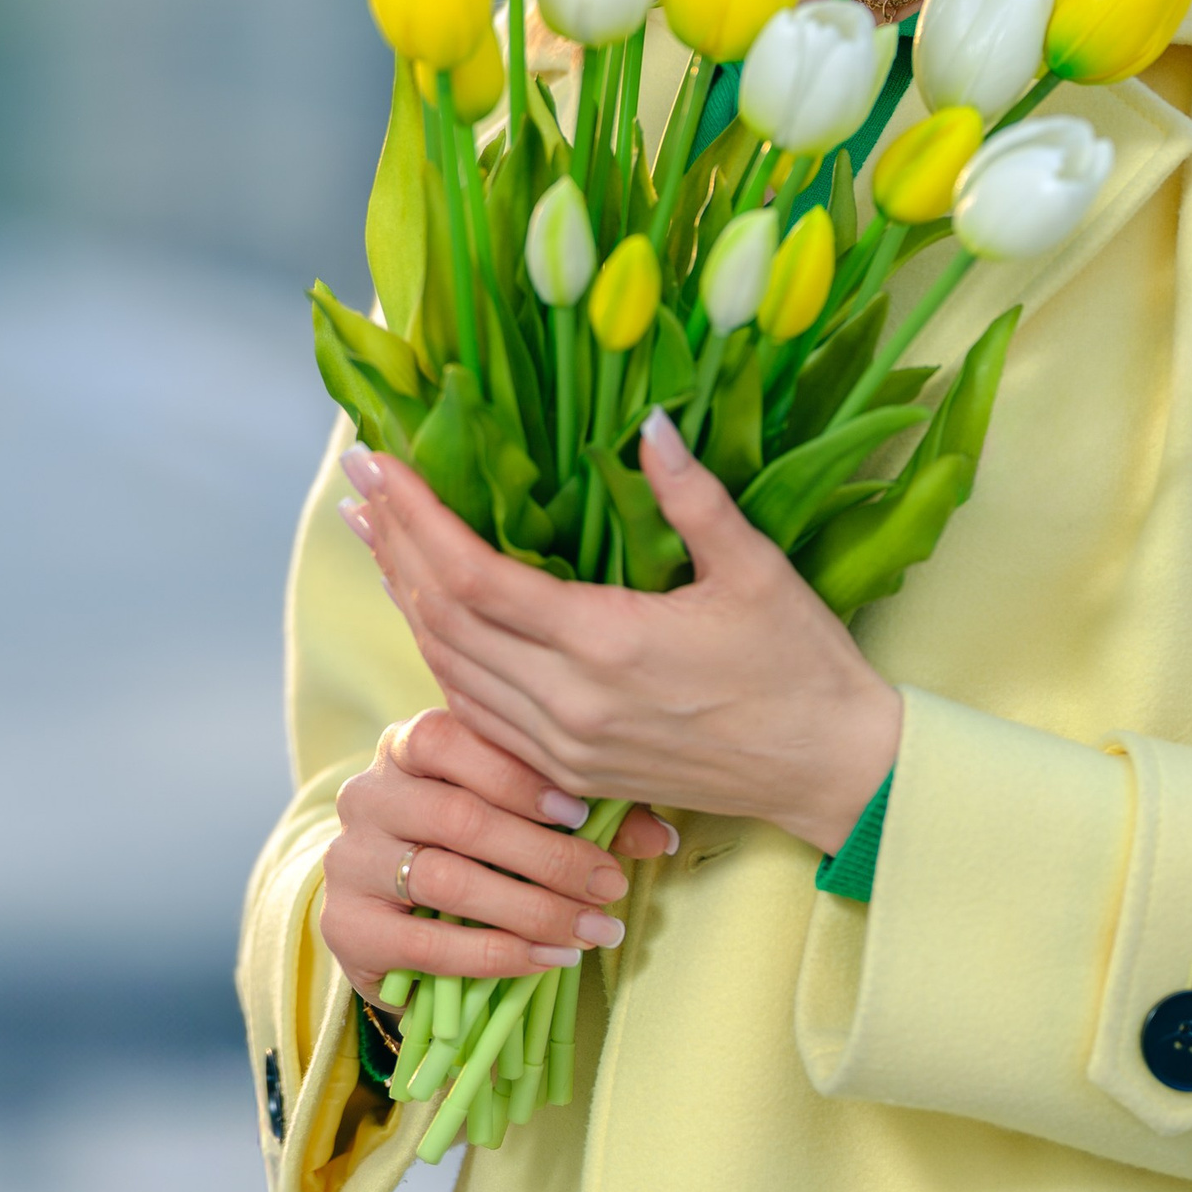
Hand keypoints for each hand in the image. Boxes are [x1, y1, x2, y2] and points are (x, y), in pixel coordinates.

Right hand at [319, 708, 679, 1004]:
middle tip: (609, 885)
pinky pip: (425, 942)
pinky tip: (546, 961)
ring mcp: (350, 859)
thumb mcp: (522, 819)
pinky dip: (495, 954)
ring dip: (532, 909)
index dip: (515, 773)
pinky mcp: (346, 926)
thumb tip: (660, 838)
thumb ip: (584, 815)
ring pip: (445, 878)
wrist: (395, 921)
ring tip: (591, 931)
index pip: (448, 736)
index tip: (580, 809)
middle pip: (457, 815)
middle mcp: (368, 793)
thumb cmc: (473, 853)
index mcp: (406, 745)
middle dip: (546, 855)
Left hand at [343, 412, 901, 856]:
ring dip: (405, 599)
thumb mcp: (755, 567)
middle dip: (393, 546)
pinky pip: (477, 709)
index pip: (475, 575)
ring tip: (376, 536)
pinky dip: (440, 654)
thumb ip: (692, 496)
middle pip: (443, 620)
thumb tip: (647, 421)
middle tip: (359, 484)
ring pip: (450, 668)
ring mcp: (562, 746)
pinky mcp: (568, 770)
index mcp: (606, 645)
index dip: (416, 517)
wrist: (832, 771)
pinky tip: (427, 615)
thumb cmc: (802, 665)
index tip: (380, 463)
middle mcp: (568, 703)